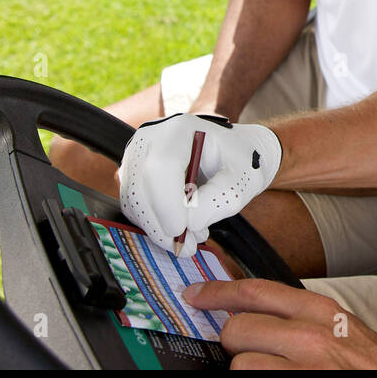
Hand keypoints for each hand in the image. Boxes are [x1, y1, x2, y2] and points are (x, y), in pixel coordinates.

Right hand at [118, 113, 281, 255]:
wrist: (235, 153)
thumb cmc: (241, 162)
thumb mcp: (242, 181)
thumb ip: (217, 201)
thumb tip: (188, 223)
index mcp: (180, 129)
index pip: (160, 166)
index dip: (166, 203)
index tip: (181, 230)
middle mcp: (152, 138)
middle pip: (140, 186)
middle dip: (161, 225)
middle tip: (188, 248)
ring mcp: (138, 156)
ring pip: (134, 201)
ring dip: (160, 228)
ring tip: (194, 236)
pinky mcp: (134, 175)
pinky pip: (135, 206)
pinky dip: (155, 223)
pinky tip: (183, 225)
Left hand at [182, 280, 376, 369]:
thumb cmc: (372, 364)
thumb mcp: (339, 326)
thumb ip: (299, 317)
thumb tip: (254, 314)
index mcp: (319, 310)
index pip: (255, 291)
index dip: (216, 292)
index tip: (194, 295)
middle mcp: (310, 336)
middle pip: (237, 329)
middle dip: (234, 344)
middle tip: (249, 352)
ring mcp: (305, 369)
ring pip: (241, 366)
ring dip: (248, 372)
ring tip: (273, 373)